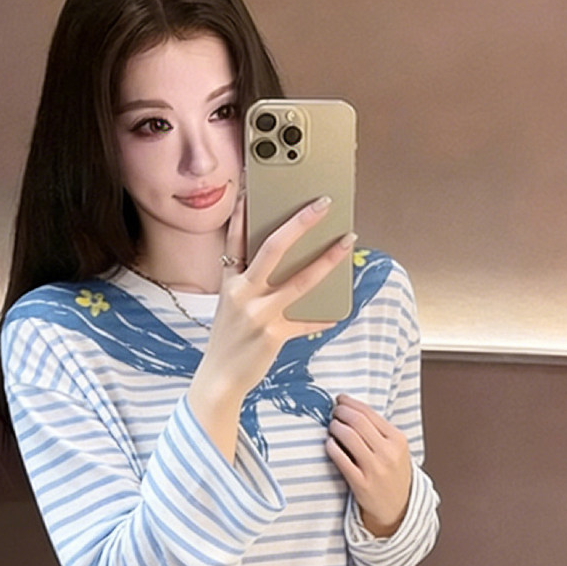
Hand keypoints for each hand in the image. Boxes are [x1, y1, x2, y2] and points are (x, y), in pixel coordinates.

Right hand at [206, 194, 355, 398]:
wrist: (219, 379)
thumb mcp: (230, 306)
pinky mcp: (273, 335)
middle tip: (322, 204)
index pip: (235, 238)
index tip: (255, 186)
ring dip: (328, 259)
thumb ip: (250, 284)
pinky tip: (338, 311)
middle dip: (300, 222)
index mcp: (229, 282)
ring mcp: (258, 314)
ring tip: (347, 242)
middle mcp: (242, 293)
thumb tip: (289, 265)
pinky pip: (306, 322)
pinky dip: (323, 317)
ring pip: (300, 280)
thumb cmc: (227, 341)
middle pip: (273, 247)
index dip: (244, 210)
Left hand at [326, 394, 411, 536]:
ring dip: (335, 427)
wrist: (398, 507)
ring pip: (348, 436)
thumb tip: (350, 408)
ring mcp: (375, 469)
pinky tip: (329, 444)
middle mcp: (388, 453)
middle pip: (357, 421)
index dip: (350, 403)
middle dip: (340, 412)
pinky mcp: (361, 483)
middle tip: (333, 412)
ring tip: (331, 427)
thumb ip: (378, 431)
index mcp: (397, 440)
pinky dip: (331, 447)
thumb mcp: (395, 449)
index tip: (340, 400)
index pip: (369, 413)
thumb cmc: (393, 474)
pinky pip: (340, 459)